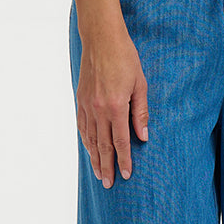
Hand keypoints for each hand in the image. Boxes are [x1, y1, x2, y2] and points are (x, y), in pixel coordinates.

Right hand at [76, 23, 148, 186]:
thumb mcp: (140, 85)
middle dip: (106, 166)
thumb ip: (141, 113)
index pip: (120, 142)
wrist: (101, 39)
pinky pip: (82, 126)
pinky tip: (89, 149)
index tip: (126, 175)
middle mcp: (99, 110)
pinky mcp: (80, 99)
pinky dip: (85, 141)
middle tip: (108, 184)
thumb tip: (143, 137)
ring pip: (90, 139)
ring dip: (94, 158)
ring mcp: (87, 105)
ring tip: (98, 173)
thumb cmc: (125, 58)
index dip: (123, 160)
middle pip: (103, 145)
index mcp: (116, 107)